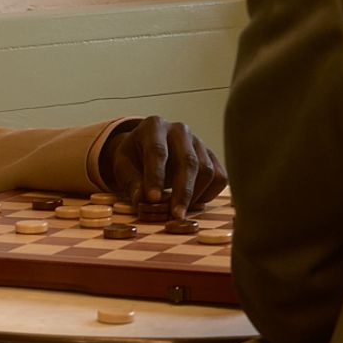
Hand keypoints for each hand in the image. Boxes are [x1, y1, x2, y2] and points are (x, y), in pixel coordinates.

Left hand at [98, 117, 226, 216]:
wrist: (147, 147)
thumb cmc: (133, 157)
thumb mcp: (123, 166)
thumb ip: (131, 182)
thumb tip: (142, 202)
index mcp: (154, 127)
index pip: (157, 151)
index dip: (155, 177)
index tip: (153, 199)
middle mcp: (180, 130)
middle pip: (188, 161)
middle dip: (182, 192)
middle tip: (176, 216)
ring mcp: (198, 142)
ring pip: (207, 170)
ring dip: (195, 196)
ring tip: (180, 212)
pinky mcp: (210, 155)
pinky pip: (219, 176)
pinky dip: (209, 194)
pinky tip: (193, 203)